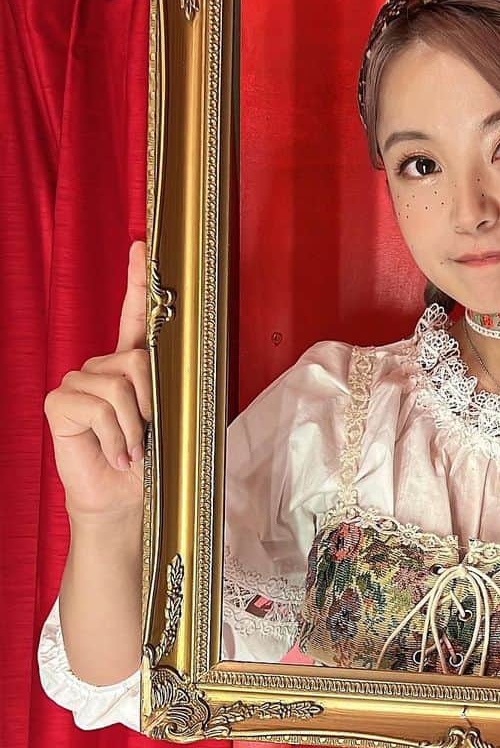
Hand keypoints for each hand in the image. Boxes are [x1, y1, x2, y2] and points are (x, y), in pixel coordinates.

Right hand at [43, 240, 150, 521]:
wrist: (123, 500)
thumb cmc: (149, 464)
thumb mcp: (170, 420)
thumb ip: (171, 388)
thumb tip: (190, 361)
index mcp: (127, 366)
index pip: (132, 316)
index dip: (136, 281)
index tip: (142, 246)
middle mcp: (99, 368)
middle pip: (138, 360)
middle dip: (153, 403)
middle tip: (149, 437)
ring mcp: (76, 383)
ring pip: (121, 384)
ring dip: (135, 427)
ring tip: (131, 450)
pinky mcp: (60, 403)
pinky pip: (101, 406)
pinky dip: (116, 436)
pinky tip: (113, 453)